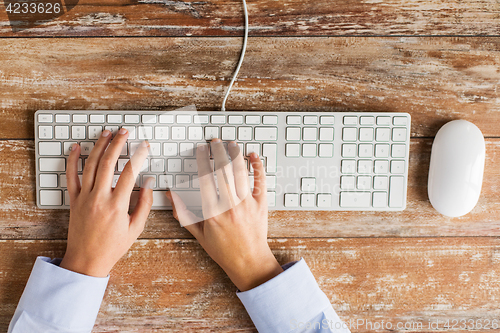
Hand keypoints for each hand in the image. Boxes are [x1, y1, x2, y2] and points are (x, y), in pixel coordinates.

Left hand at [60, 128, 153, 276]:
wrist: (86, 260)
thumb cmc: (112, 246)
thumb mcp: (136, 228)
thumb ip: (144, 204)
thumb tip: (149, 183)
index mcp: (117, 205)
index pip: (130, 172)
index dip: (139, 156)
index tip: (144, 146)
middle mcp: (99, 198)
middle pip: (108, 162)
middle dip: (117, 143)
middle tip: (124, 131)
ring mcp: (84, 197)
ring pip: (90, 165)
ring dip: (98, 146)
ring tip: (106, 133)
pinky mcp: (74, 200)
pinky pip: (70, 176)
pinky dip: (72, 160)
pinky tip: (77, 147)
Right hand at [166, 139, 282, 290]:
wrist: (249, 262)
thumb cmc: (223, 250)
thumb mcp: (198, 234)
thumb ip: (183, 213)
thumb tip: (170, 195)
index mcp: (213, 212)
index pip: (205, 178)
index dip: (202, 160)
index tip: (200, 150)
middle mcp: (230, 205)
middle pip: (223, 171)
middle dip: (218, 152)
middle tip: (215, 141)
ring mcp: (247, 204)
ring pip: (241, 173)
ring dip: (236, 155)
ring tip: (231, 144)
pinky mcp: (261, 205)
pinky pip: (261, 181)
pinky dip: (258, 166)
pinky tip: (254, 156)